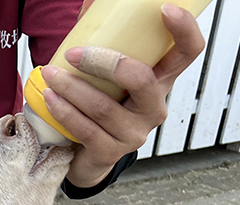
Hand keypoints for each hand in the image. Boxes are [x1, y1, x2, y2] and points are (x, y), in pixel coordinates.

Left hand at [39, 3, 205, 187]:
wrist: (88, 155)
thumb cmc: (101, 104)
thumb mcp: (107, 73)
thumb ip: (102, 38)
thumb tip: (89, 2)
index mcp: (161, 81)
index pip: (189, 52)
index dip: (183, 29)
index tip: (164, 8)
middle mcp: (154, 108)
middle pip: (142, 80)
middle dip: (103, 62)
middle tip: (73, 53)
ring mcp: (135, 133)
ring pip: (103, 107)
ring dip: (72, 87)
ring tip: (50, 74)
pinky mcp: (111, 152)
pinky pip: (86, 129)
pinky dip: (64, 110)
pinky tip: (50, 97)